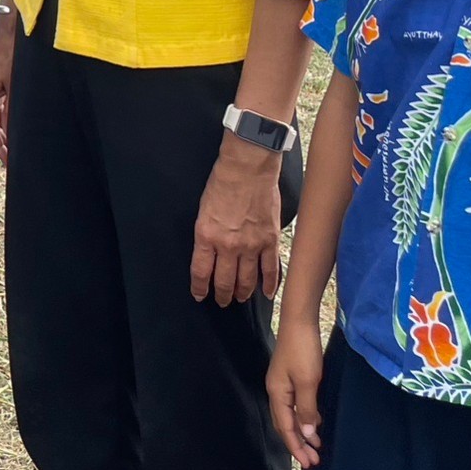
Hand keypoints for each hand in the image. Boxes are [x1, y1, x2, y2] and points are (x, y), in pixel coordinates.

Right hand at [0, 22, 13, 165]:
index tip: (8, 162)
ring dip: (7, 130)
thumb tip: (13, 134)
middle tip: (14, 160)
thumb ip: (13, 111)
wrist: (12, 29)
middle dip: (3, 143)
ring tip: (19, 147)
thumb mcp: (16, 86)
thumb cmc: (14, 54)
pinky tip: (20, 125)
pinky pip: (2, 105)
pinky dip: (10, 117)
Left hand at [192, 142, 283, 303]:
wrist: (248, 168)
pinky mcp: (270, 241)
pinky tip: (267, 293)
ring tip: (240, 298)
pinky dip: (269, 284)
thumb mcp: (202, 210)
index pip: (201, 272)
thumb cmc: (222, 183)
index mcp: (206, 236)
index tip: (200, 295)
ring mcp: (251, 245)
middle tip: (222, 301)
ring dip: (242, 292)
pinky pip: (270, 269)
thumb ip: (207, 234)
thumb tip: (210, 251)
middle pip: (225, 281)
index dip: (200, 288)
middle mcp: (228, 246)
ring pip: (247, 280)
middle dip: (222, 295)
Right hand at [267, 319, 326, 466]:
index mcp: (277, 393)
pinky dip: (304, 418)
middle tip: (314, 461)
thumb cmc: (303, 351)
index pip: (285, 427)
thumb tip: (305, 433)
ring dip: (302, 432)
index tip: (308, 464)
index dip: (296, 447)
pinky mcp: (291, 378)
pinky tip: (314, 422)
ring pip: (291, 415)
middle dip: (298, 443)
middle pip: (285, 424)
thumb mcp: (307, 382)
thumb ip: (306, 408)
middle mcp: (276, 391)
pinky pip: (296, 405)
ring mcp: (283, 384)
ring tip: (316, 447)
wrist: (300, 322)